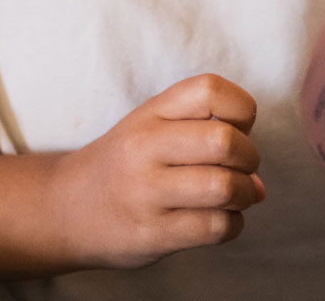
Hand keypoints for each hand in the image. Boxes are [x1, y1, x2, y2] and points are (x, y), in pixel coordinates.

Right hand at [62, 74, 264, 269]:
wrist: (65, 209)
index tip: (238, 126)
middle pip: (224, 141)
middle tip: (243, 168)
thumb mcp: (150, 127)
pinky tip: (221, 220)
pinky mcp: (152, 234)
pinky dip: (232, 225)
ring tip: (238, 196)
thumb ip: (204, 134)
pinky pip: (214, 227)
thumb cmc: (124, 164)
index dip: (241, 108)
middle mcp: (144, 148)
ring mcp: (146, 192)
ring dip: (246, 194)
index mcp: (150, 113)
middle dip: (250, 157)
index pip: (209, 90)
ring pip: (224, 187)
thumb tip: (259, 183)